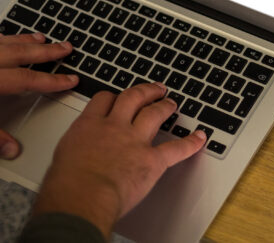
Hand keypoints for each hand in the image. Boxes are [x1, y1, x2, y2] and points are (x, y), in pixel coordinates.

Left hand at [0, 32, 76, 158]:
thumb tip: (12, 150)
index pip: (30, 80)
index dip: (53, 80)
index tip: (72, 79)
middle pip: (22, 54)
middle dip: (47, 51)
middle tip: (67, 47)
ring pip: (6, 42)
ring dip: (25, 41)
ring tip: (40, 38)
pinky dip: (3, 38)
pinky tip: (5, 39)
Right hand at [32, 83, 205, 235]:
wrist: (81, 196)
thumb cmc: (66, 184)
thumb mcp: (63, 156)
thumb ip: (77, 148)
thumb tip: (79, 156)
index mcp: (89, 126)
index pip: (103, 100)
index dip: (114, 96)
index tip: (118, 97)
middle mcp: (115, 127)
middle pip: (133, 98)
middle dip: (146, 91)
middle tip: (155, 89)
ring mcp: (135, 141)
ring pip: (155, 114)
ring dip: (165, 106)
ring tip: (172, 103)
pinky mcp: (153, 159)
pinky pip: (177, 148)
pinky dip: (191, 143)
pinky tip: (200, 138)